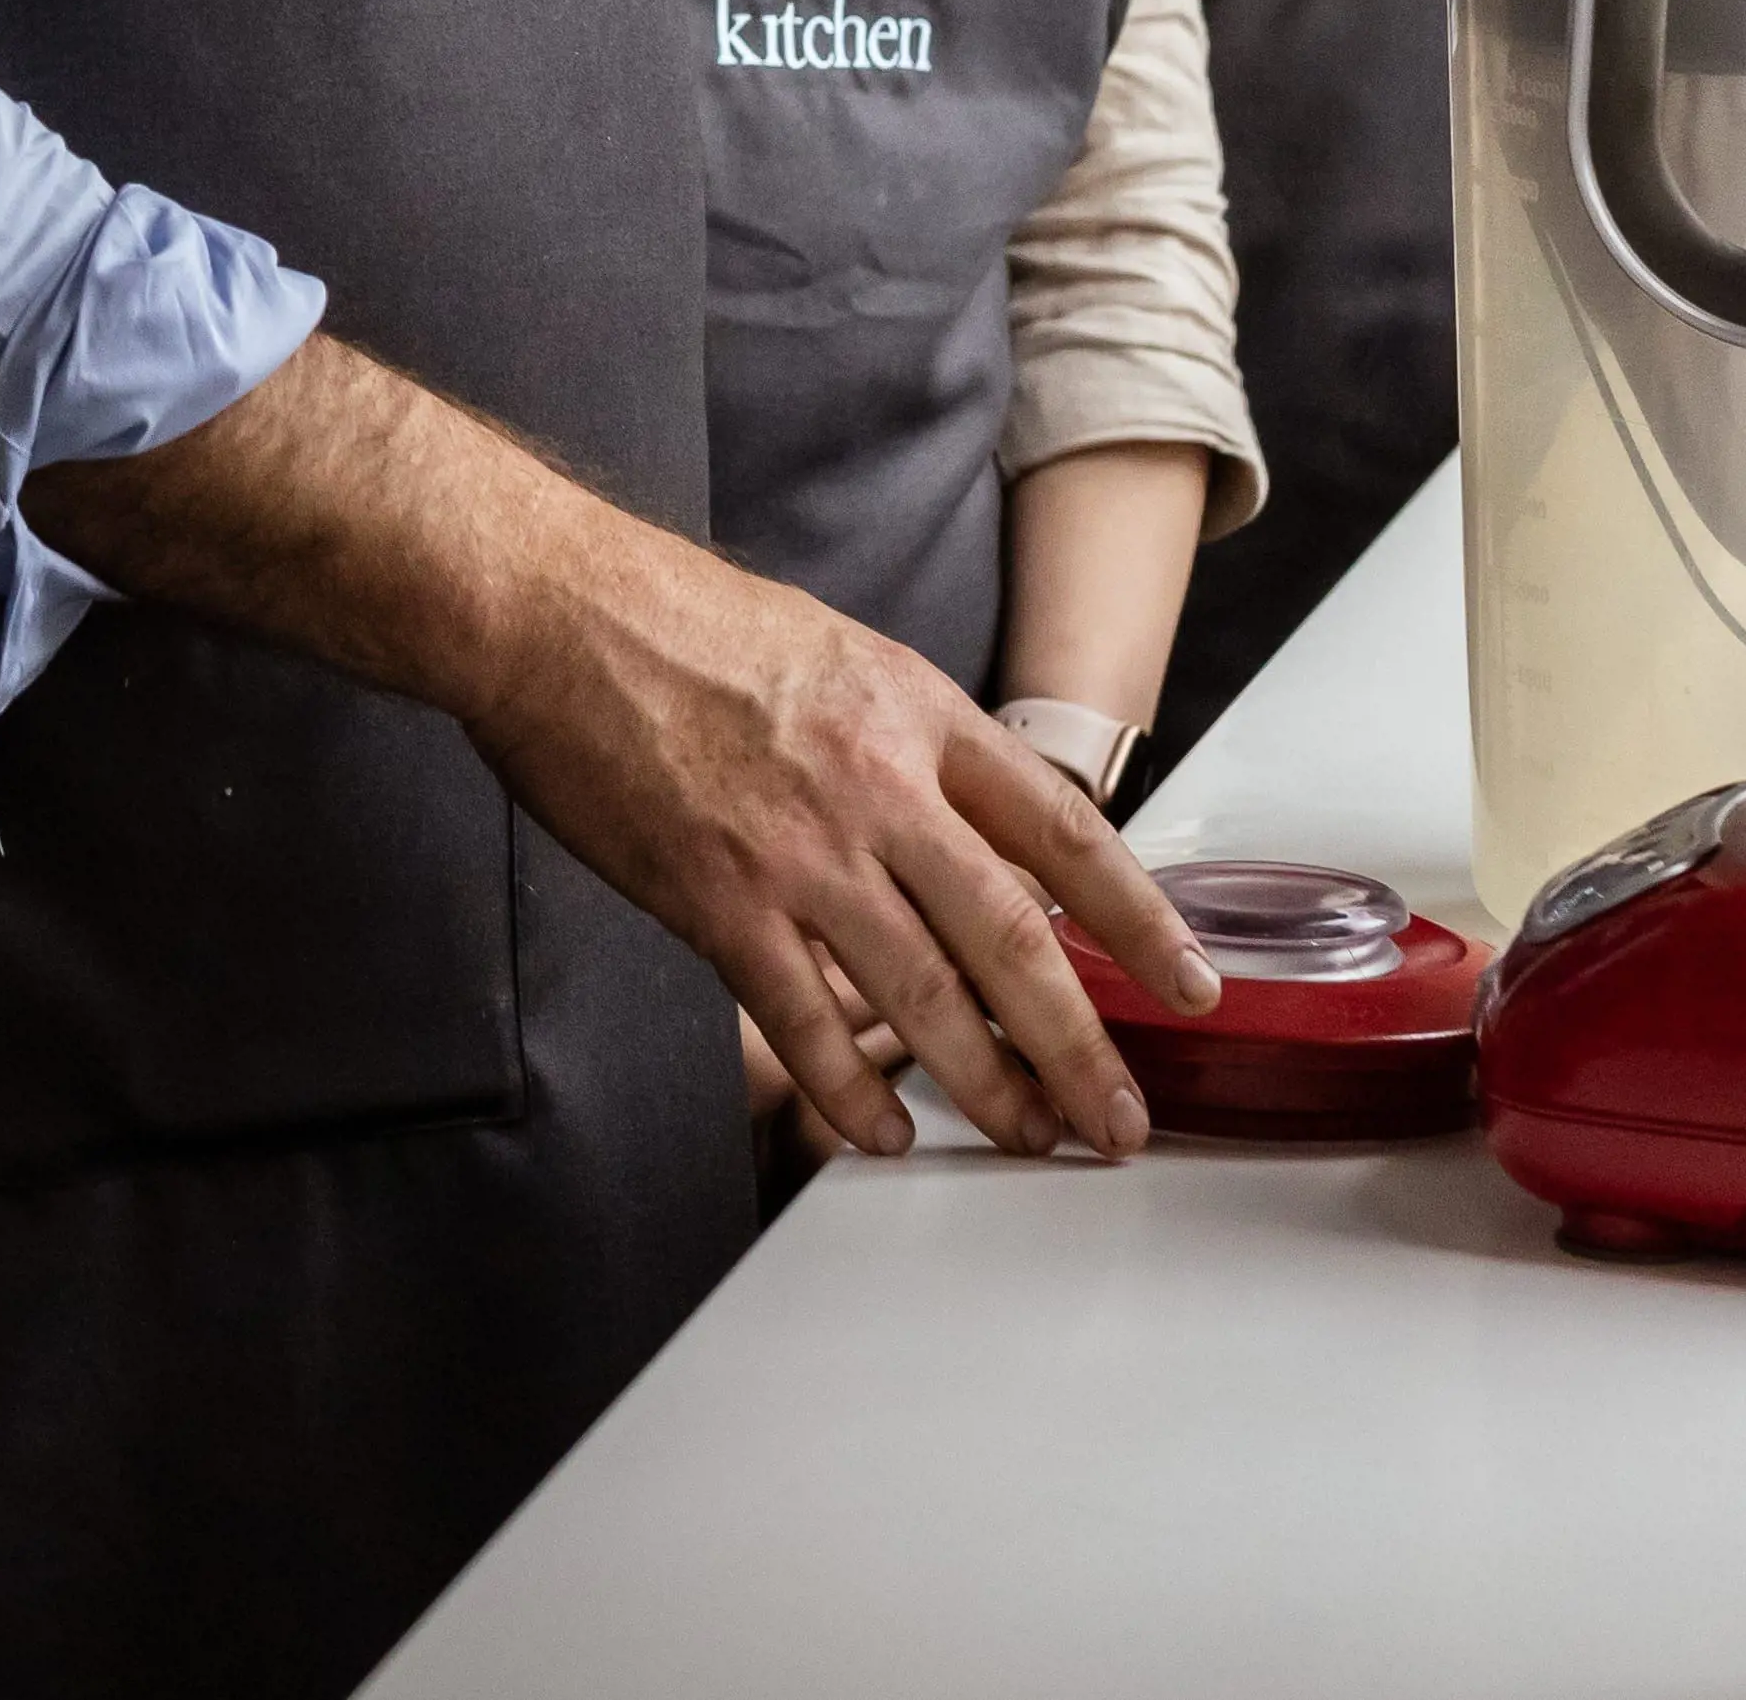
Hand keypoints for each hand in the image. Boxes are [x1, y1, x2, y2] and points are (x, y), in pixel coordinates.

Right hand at [457, 507, 1206, 1161]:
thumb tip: (979, 834)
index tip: (1189, 983)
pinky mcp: (717, 898)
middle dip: (1082, 1042)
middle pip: (1015, 935)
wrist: (556, 611)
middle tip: (1120, 1117)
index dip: (1140, 919)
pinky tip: (882, 1131)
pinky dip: (850, 1089)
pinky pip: (803, 1019)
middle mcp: (878, 784)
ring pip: (926, 992)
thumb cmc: (680, 623)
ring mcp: (800, 848)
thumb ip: (914, 746)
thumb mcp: (841, 656)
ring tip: (1029, 1135)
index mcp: (918, 713)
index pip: (1065, 831)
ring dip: (989, 1082)